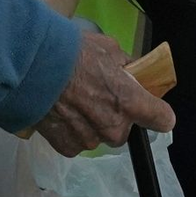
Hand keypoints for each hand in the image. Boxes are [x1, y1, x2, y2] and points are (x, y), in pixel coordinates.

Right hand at [35, 32, 175, 156]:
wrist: (32, 68)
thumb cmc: (73, 53)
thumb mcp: (108, 48)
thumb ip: (125, 65)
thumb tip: (132, 72)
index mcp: (129, 101)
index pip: (162, 119)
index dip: (158, 113)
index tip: (152, 109)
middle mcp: (114, 126)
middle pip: (124, 129)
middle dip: (115, 114)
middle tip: (97, 94)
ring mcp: (90, 140)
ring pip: (99, 135)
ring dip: (92, 122)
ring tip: (73, 100)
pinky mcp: (68, 148)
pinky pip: (78, 141)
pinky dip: (72, 130)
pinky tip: (61, 111)